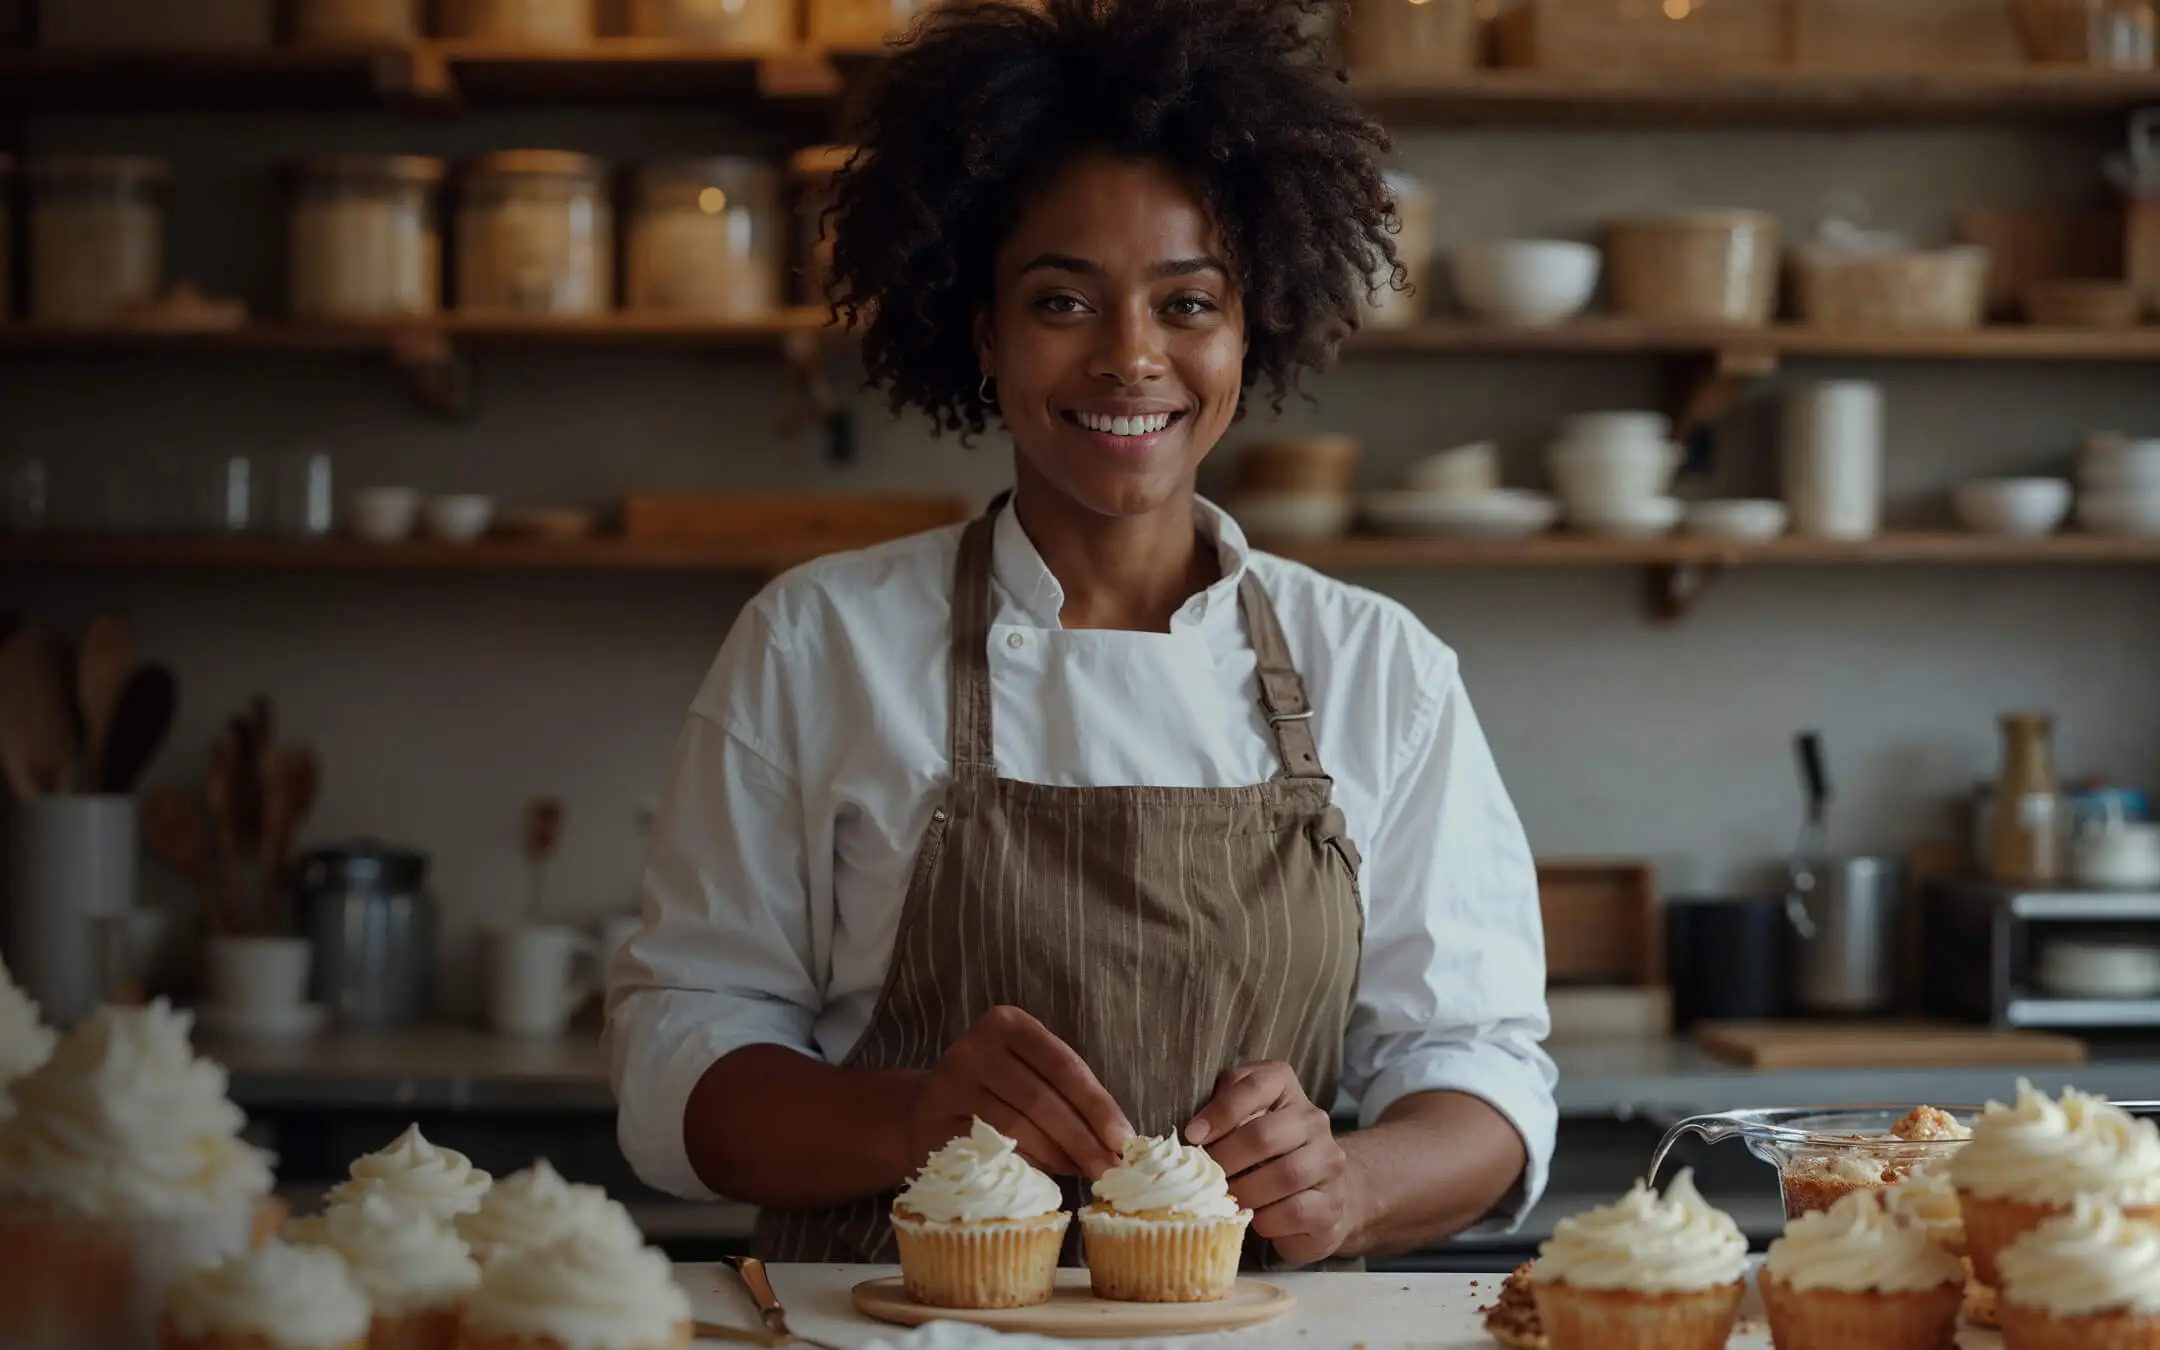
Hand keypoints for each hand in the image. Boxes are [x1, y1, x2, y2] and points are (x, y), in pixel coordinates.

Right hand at [908, 1005, 1132, 1178]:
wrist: (925, 1111)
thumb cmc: (997, 1092)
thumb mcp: (1031, 1073)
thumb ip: (1070, 1095)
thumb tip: (1119, 1140)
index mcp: (1008, 1024)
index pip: (1063, 1065)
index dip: (1097, 1104)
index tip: (1123, 1139)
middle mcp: (975, 1046)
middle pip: (1042, 1099)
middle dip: (1083, 1139)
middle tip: (1111, 1171)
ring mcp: (950, 1084)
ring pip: (1018, 1129)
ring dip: (1059, 1157)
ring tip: (1084, 1172)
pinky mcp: (935, 1124)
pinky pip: (992, 1151)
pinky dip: (1026, 1167)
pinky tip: (1048, 1177)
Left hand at [1186, 1061, 1363, 1266]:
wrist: (1315, 1194)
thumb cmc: (1262, 1154)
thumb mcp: (1239, 1122)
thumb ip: (1220, 1113)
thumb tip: (1194, 1134)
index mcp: (1287, 1090)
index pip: (1258, 1084)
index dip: (1221, 1110)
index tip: (1193, 1135)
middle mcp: (1314, 1120)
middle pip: (1264, 1135)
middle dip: (1226, 1159)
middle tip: (1206, 1177)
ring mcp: (1329, 1162)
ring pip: (1284, 1175)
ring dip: (1245, 1191)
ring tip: (1227, 1199)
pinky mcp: (1332, 1203)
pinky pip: (1295, 1211)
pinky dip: (1266, 1219)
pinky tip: (1254, 1218)